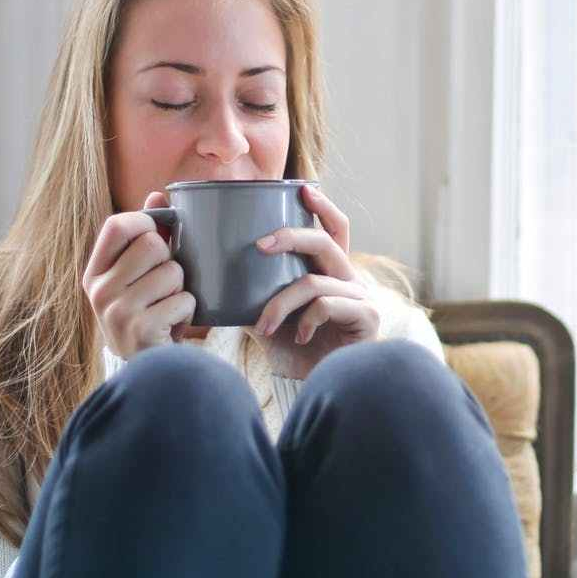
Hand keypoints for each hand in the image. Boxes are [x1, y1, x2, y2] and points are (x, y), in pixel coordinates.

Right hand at [81, 191, 195, 358]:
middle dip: (171, 261)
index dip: (145, 222)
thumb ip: (145, 236)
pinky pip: (184, 299)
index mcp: (94, 273)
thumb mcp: (136, 277)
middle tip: (166, 284)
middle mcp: (99, 291)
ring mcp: (117, 311)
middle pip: (152, 244)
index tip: (159, 235)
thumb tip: (157, 195)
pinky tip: (174, 325)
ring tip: (169, 306)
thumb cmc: (145, 314)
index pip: (117, 225)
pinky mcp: (141, 330)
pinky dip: (188, 311)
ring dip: (182, 288)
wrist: (147, 370)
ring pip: (173, 272)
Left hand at [249, 185, 379, 379]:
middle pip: (324, 242)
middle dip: (290, 237)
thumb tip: (210, 277)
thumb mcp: (267, 317)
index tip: (302, 188)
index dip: (323, 207)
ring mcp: (361, 298)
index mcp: (331, 272)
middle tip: (259, 246)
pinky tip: (299, 337)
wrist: (317, 388)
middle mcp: (350, 279)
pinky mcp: (366, 318)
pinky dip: (304, 320)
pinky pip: (326, 305)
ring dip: (280, 304)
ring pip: (313, 282)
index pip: (334, 230)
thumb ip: (251, 294)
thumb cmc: (295, 352)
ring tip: (263, 326)